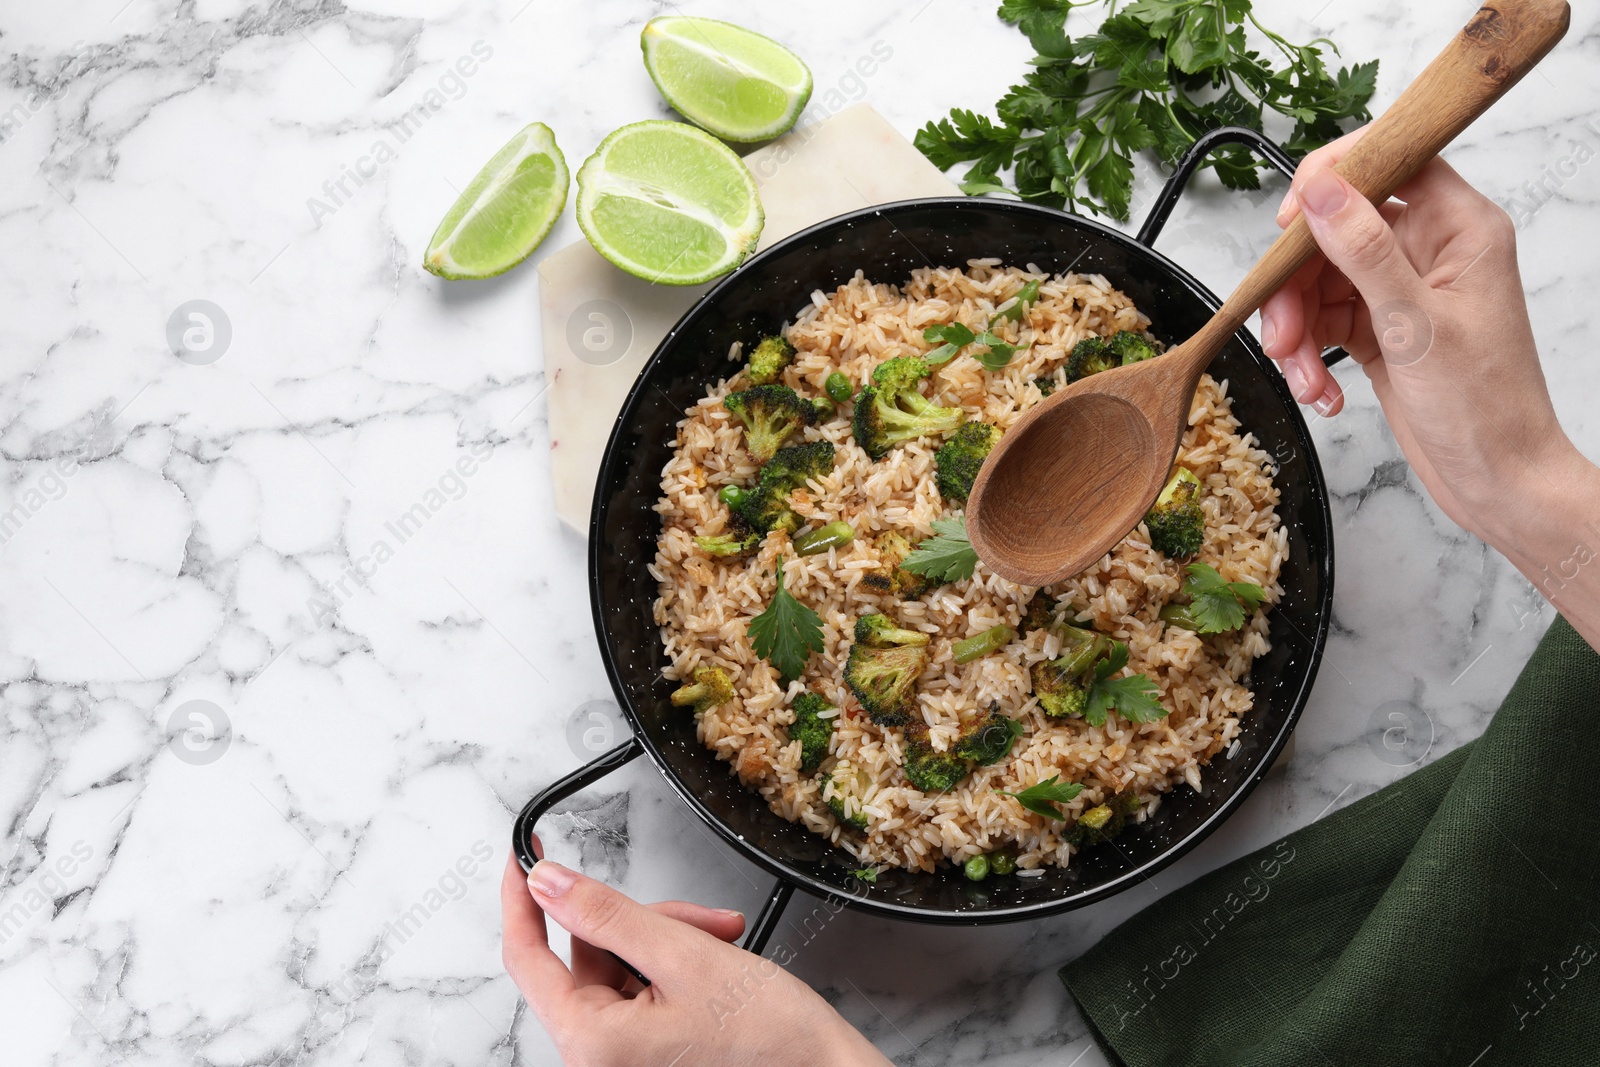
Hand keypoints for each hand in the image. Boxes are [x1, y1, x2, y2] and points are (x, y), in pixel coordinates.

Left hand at [501, 840, 889, 1066]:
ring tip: (719, 937)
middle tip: (694, 913)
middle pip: (586, 956)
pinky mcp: (646, 1051)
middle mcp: (598, 1057)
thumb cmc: (770, 1040)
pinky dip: (674, 962)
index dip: (524, 896)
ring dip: (667, 938)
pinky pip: (640, 987)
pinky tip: (714, 955)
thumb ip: (607, 914)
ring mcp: (622, 1056)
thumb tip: (548, 883)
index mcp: (591, 1042)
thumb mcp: (684, 956)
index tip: (527, 854)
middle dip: (641, 919)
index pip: (527, 956)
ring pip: (619, 965)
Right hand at [1260, 125, 1571, 540]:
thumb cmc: (1485, 408)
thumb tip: (1320, 190)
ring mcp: (1402, 289)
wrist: (1498, 481)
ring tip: (1303, 376)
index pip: (1391, 162)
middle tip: (1282, 332)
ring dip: (1298, 329)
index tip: (1289, 222)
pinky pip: (1323, 321)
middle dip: (1297, 283)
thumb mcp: (1416, 325)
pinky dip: (1310, 356)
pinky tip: (1321, 390)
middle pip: (1336, 229)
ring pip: (1320, 280)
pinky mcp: (1381, 327)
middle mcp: (1430, 250)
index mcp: (1459, 228)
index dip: (1332, 180)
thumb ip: (1365, 250)